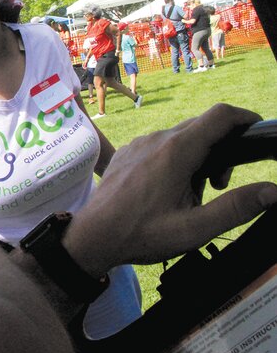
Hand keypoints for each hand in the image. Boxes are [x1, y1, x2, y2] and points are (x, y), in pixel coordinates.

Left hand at [65, 104, 276, 276]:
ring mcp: (139, 143)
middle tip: (219, 186)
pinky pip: (160, 146)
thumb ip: (236, 208)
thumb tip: (272, 191)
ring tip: (192, 195)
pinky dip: (175, 160)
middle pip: (202, 127)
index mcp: (176, 151)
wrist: (93, 236)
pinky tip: (168, 191)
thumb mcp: (195, 229)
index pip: (220, 116)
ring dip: (198, 158)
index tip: (258, 132)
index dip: (245, 117)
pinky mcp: (128, 152)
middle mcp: (157, 139)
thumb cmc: (142, 234)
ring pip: (181, 138)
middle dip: (222, 150)